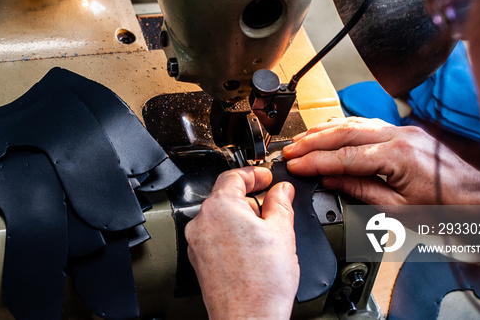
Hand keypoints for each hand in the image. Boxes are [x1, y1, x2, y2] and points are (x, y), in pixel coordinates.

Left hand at [184, 166, 298, 319]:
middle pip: (225, 195)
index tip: (265, 177)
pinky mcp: (199, 260)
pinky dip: (231, 235)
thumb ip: (281, 203)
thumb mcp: (282, 232)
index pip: (234, 175)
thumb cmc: (262, 284)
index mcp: (220, 207)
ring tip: (264, 231)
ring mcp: (197, 242)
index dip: (254, 173)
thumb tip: (282, 190)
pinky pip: (215, 236)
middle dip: (249, 197)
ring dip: (240, 217)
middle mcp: (202, 222)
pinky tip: (251, 248)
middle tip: (271, 202)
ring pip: (220, 217)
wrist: (249, 319)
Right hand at [282, 117, 479, 205]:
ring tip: (302, 139)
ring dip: (324, 131)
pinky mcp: (405, 131)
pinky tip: (331, 131)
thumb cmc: (449, 208)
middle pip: (343, 132)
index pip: (343, 156)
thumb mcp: (399, 208)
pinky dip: (343, 127)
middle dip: (312, 141)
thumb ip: (360, 190)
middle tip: (290, 150)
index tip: (295, 165)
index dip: (315, 161)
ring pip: (353, 122)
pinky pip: (367, 123)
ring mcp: (402, 130)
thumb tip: (331, 179)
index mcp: (396, 155)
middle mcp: (398, 135)